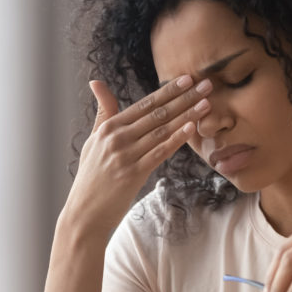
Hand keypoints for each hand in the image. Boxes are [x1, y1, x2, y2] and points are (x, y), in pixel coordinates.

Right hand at [61, 75, 212, 236]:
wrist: (84, 213)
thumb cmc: (91, 176)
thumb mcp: (93, 140)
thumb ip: (102, 112)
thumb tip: (96, 82)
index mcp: (109, 127)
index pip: (145, 103)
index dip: (169, 90)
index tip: (188, 78)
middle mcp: (117, 137)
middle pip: (157, 113)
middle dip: (185, 97)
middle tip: (206, 84)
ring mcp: (125, 155)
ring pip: (162, 130)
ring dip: (187, 115)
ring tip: (206, 103)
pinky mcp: (133, 174)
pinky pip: (160, 153)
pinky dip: (176, 139)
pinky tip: (191, 128)